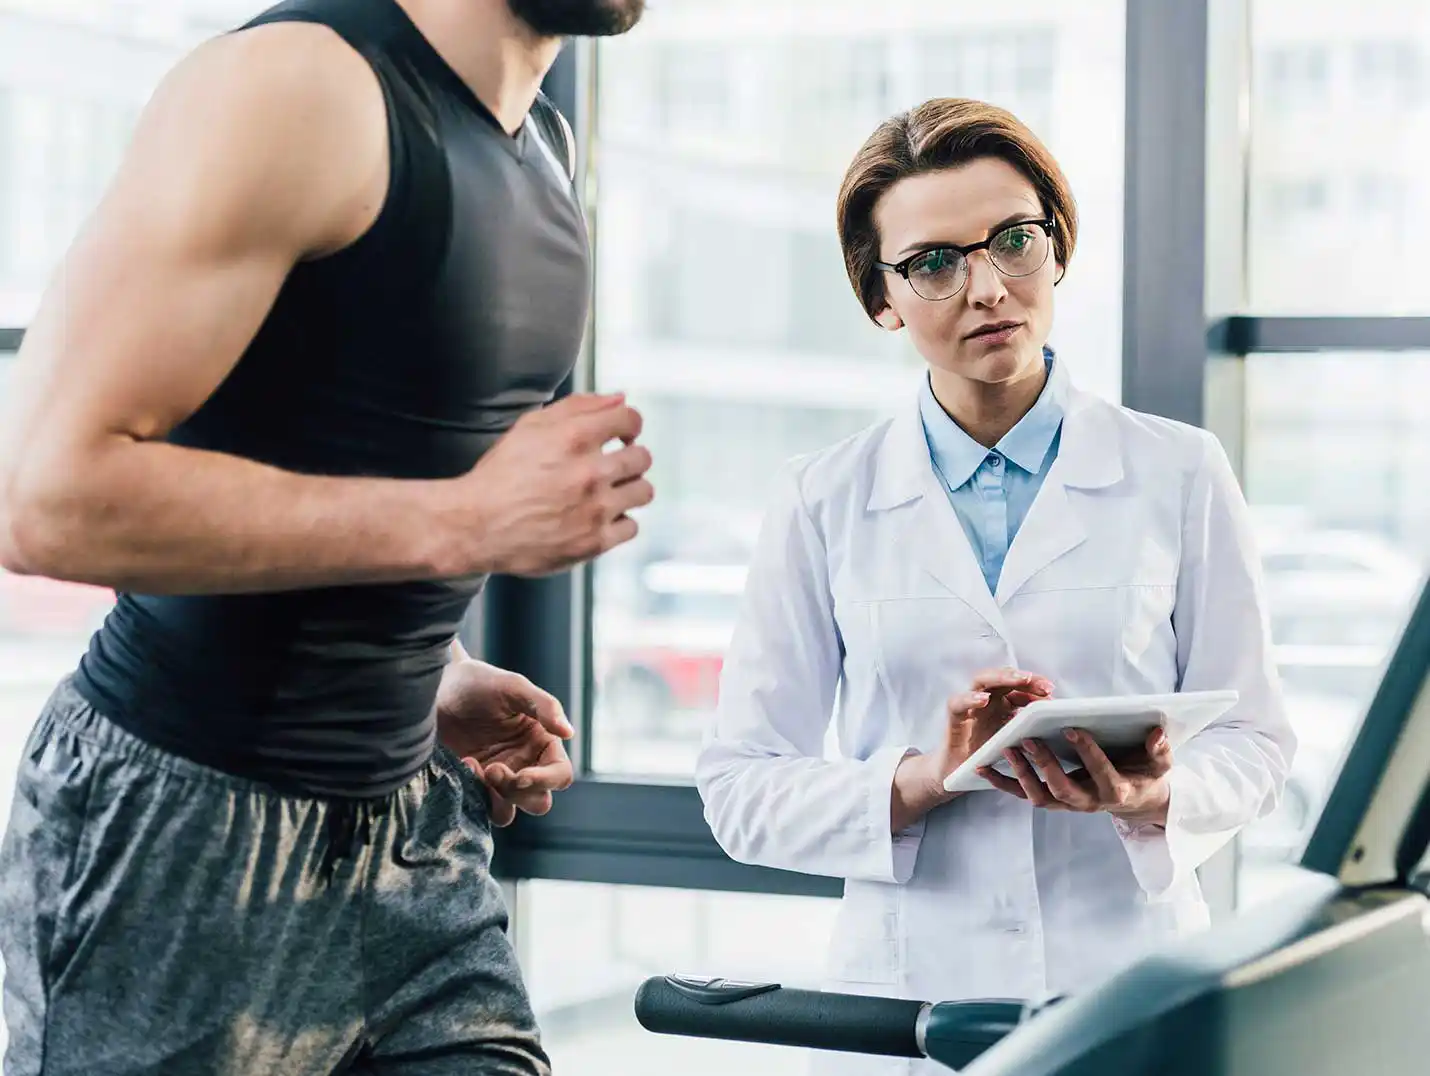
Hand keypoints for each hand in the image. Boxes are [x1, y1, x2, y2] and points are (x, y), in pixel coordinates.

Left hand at [435, 658, 574, 826]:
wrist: (434, 688)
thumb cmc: (478, 682)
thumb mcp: (513, 687)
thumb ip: (544, 706)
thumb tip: (569, 733)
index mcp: (542, 742)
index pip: (560, 775)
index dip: (546, 781)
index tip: (522, 776)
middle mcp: (524, 764)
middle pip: (539, 801)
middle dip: (519, 793)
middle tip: (493, 770)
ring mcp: (497, 778)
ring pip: (510, 812)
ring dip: (497, 800)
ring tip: (475, 768)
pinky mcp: (471, 785)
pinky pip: (480, 807)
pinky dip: (474, 796)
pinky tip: (462, 765)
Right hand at [447, 393, 654, 577]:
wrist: (475, 526)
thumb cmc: (500, 475)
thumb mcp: (530, 427)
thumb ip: (578, 406)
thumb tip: (621, 398)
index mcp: (574, 437)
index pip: (630, 419)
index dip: (629, 425)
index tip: (622, 436)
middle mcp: (590, 472)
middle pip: (642, 457)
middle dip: (628, 458)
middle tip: (611, 466)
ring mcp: (595, 509)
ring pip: (643, 491)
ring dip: (629, 489)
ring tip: (607, 493)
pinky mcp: (595, 541)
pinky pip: (632, 526)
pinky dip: (618, 522)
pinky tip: (598, 518)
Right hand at [891, 667, 1053, 831]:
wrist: (960, 776)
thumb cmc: (988, 758)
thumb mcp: (1015, 744)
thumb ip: (1029, 732)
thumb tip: (1055, 723)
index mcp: (1003, 704)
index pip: (1020, 686)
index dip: (1036, 686)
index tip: (1052, 691)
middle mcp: (986, 701)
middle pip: (1004, 678)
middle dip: (1025, 679)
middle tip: (1044, 686)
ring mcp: (969, 706)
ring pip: (982, 680)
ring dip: (1001, 678)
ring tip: (1020, 679)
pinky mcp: (954, 717)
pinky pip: (957, 702)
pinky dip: (970, 698)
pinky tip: (984, 700)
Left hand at [977, 727, 1172, 825]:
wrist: (1137, 799)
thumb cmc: (1147, 774)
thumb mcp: (1160, 763)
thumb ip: (1159, 750)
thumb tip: (1157, 732)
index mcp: (1116, 791)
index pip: (1101, 773)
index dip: (1087, 753)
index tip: (1073, 728)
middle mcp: (1089, 802)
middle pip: (1063, 789)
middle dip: (1045, 764)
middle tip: (1029, 739)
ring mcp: (1068, 803)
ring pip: (1040, 796)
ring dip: (1020, 774)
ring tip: (1006, 748)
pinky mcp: (1052, 799)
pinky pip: (1023, 794)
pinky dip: (1002, 783)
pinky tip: (983, 766)